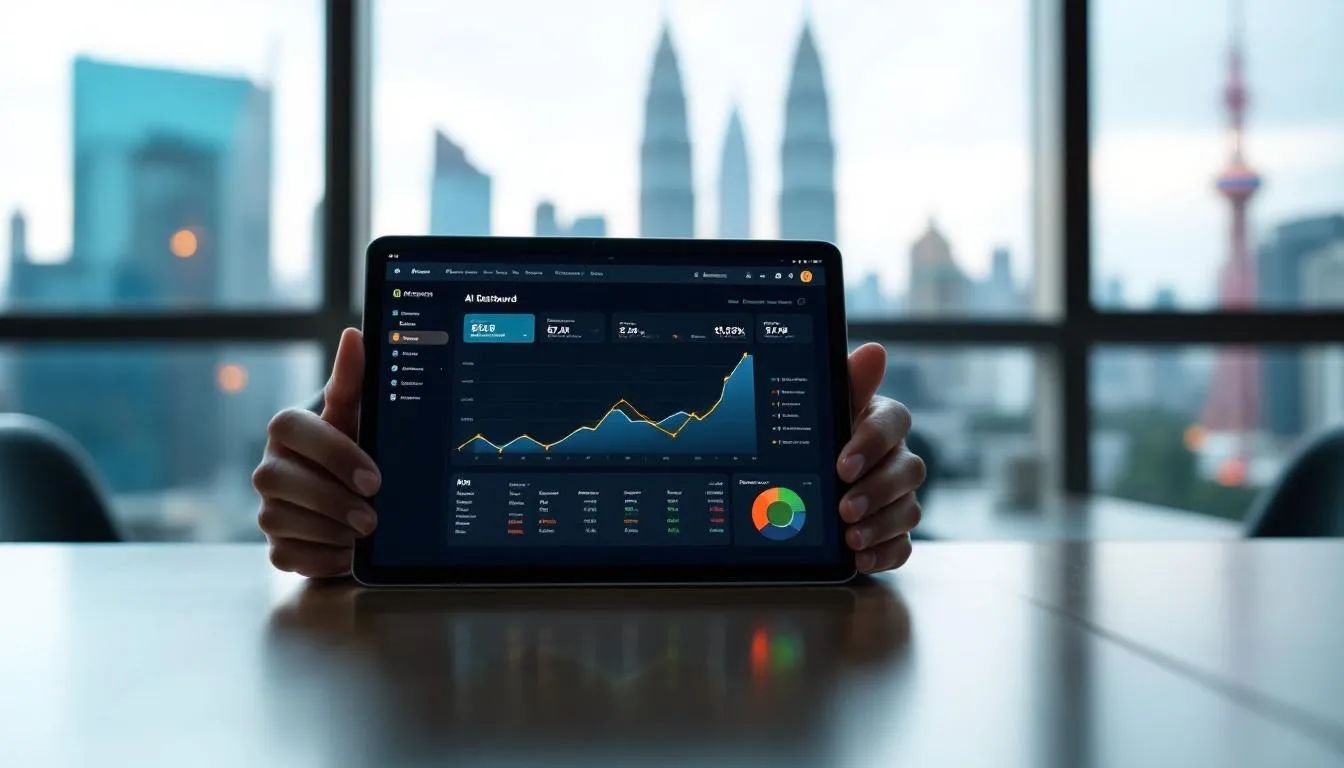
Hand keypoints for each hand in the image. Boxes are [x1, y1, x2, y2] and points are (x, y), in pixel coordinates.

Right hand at [253, 328, 376, 577]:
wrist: (354, 495)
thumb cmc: (354, 447)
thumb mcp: (357, 415)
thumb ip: (353, 379)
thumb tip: (356, 334)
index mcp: (288, 429)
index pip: (293, 430)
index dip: (333, 455)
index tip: (374, 478)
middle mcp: (269, 467)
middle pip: (280, 481)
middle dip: (331, 500)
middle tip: (373, 516)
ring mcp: (268, 507)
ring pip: (279, 520)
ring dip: (327, 531)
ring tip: (364, 534)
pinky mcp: (276, 545)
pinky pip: (285, 556)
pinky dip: (319, 559)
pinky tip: (347, 555)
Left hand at [837, 343, 926, 573]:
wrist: (810, 479)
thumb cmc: (824, 435)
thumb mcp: (828, 410)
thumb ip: (849, 384)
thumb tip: (874, 351)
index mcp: (883, 422)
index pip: (894, 424)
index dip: (872, 444)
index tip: (843, 464)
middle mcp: (898, 458)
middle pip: (907, 472)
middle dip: (876, 492)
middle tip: (844, 507)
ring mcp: (899, 497)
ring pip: (908, 511)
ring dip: (879, 526)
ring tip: (850, 538)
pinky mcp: (894, 532)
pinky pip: (903, 545)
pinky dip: (884, 554)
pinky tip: (860, 559)